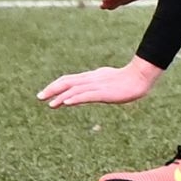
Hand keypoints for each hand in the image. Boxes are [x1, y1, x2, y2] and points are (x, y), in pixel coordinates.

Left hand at [38, 57, 163, 108]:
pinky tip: (66, 103)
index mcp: (92, 76)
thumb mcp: (108, 81)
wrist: (141, 76)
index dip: (55, 85)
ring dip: (60, 96)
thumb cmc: (128, 79)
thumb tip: (88, 91)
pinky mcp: (104, 92)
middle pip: (67, 82)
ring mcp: (97, 85)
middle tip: (39, 97)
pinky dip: (74, 98)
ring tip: (50, 103)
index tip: (45, 93)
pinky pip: (86, 95)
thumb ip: (96, 86)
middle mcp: (91, 79)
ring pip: (74, 89)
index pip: (69, 80)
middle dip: (52, 89)